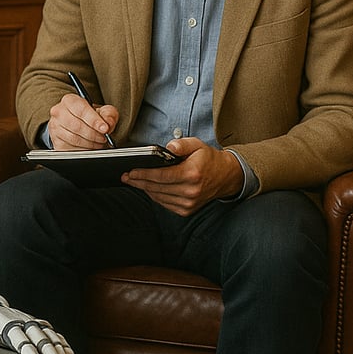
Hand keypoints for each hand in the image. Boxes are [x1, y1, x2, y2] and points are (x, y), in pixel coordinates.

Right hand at [48, 92, 117, 150]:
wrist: (77, 122)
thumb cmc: (89, 115)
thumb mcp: (102, 110)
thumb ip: (108, 114)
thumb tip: (108, 123)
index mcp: (69, 100)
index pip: (81, 110)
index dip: (94, 121)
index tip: (105, 128)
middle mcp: (58, 112)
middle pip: (77, 126)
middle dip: (94, 134)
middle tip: (104, 137)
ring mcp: (55, 127)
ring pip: (74, 139)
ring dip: (90, 143)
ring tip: (98, 142)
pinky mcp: (56, 141)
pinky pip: (70, 149)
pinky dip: (83, 149)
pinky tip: (89, 146)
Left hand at [122, 137, 243, 215]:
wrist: (226, 176)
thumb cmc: (209, 159)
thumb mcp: (197, 145)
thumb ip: (181, 144)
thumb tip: (167, 147)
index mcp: (192, 174)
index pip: (161, 176)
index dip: (143, 174)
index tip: (130, 171)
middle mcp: (190, 191)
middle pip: (156, 187)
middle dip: (138, 181)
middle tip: (125, 176)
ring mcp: (189, 203)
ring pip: (158, 197)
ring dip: (144, 189)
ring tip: (133, 181)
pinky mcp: (187, 210)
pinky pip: (165, 203)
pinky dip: (154, 196)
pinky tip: (148, 188)